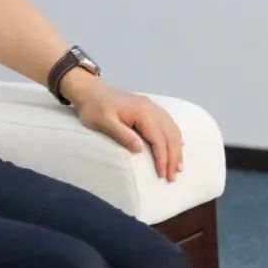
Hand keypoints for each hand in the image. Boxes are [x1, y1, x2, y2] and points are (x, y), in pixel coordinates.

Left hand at [62, 71, 183, 181]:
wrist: (90, 90)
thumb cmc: (94, 108)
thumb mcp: (103, 122)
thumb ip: (122, 135)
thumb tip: (140, 149)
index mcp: (141, 112)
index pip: (158, 138)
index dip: (162, 158)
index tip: (163, 174)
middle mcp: (151, 108)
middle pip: (170, 135)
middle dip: (173, 157)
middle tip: (172, 176)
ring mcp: (152, 106)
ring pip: (172, 129)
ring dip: (176, 148)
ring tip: (177, 167)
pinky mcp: (150, 107)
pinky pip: (169, 123)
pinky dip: (174, 137)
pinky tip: (177, 147)